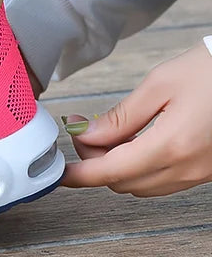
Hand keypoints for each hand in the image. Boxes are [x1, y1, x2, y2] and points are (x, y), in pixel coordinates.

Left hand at [61, 42, 211, 196]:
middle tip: (83, 130)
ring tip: (105, 133)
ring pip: (143, 186)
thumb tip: (86, 134)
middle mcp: (188, 168)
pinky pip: (163, 180)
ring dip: (117, 166)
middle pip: (124, 183)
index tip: (60, 172)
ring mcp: (200, 173)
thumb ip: (120, 117)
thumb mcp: (159, 85)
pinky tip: (132, 142)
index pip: (111, 172)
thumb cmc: (211, 71)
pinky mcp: (206, 171)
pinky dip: (139, 167)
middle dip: (96, 161)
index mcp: (172, 146)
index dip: (80, 175)